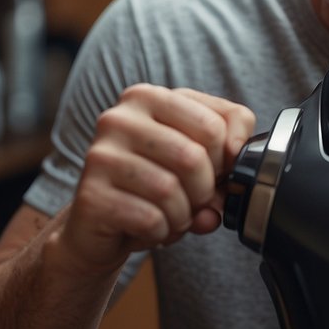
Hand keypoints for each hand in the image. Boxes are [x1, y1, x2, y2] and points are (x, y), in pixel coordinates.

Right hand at [55, 85, 255, 275]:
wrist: (99, 227)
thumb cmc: (154, 184)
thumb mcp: (197, 155)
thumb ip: (229, 145)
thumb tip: (236, 157)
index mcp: (148, 97)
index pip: (214, 124)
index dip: (225, 161)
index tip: (214, 174)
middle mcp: (119, 118)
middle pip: (193, 157)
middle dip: (204, 191)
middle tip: (194, 203)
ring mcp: (101, 155)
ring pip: (170, 190)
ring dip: (183, 216)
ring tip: (172, 217)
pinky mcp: (91, 194)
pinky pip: (150, 218)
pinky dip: (162, 232)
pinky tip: (151, 228)